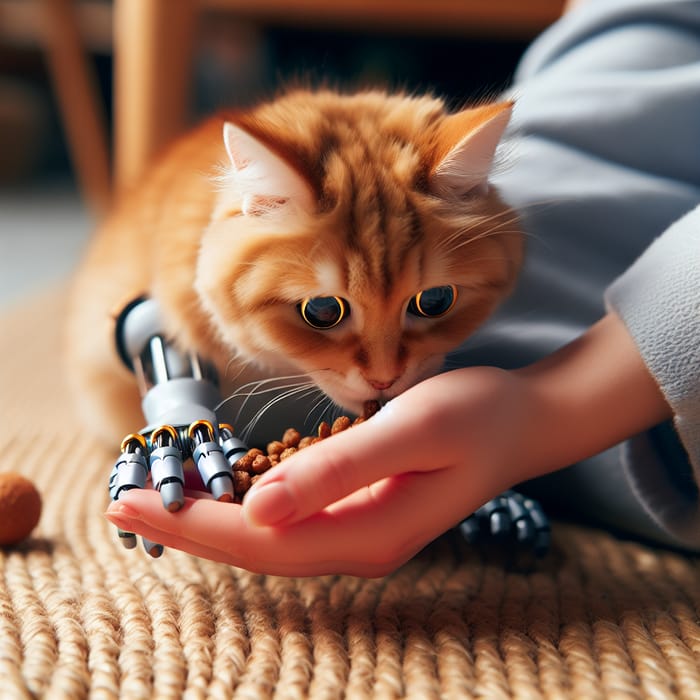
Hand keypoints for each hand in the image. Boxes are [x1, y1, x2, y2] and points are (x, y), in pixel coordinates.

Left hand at [106, 366, 537, 575]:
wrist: (522, 420)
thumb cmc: (475, 416)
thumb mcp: (411, 430)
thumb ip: (338, 469)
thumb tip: (259, 510)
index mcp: (367, 531)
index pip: (260, 539)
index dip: (194, 523)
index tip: (131, 501)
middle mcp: (358, 541)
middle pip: (255, 545)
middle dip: (188, 525)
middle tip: (121, 501)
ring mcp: (361, 529)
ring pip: (269, 534)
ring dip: (212, 518)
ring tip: (157, 496)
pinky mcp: (362, 508)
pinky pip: (290, 517)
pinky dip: (247, 504)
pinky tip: (223, 489)